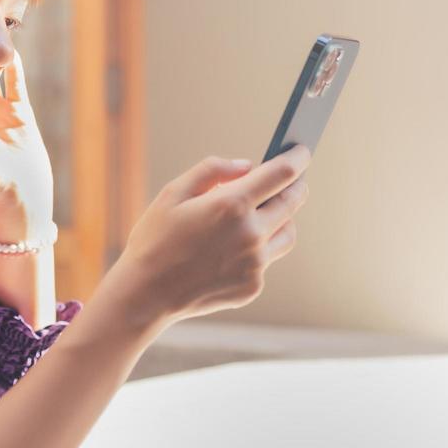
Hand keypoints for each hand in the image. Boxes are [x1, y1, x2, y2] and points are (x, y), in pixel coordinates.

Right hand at [106, 145, 311, 332]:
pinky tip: (235, 248)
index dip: (297, 158)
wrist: (146, 295)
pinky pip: (267, 260)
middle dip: (295, 186)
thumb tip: (247, 166)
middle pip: (293, 202)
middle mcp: (250, 234)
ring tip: (263, 214)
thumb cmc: (155, 240)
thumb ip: (212, 170)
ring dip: (281, 219)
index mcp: (231, 205)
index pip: (282, 174)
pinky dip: (258, 249)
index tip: (301, 151)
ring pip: (287, 233)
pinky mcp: (252, 286)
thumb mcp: (173, 192)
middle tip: (291, 180)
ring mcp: (255, 263)